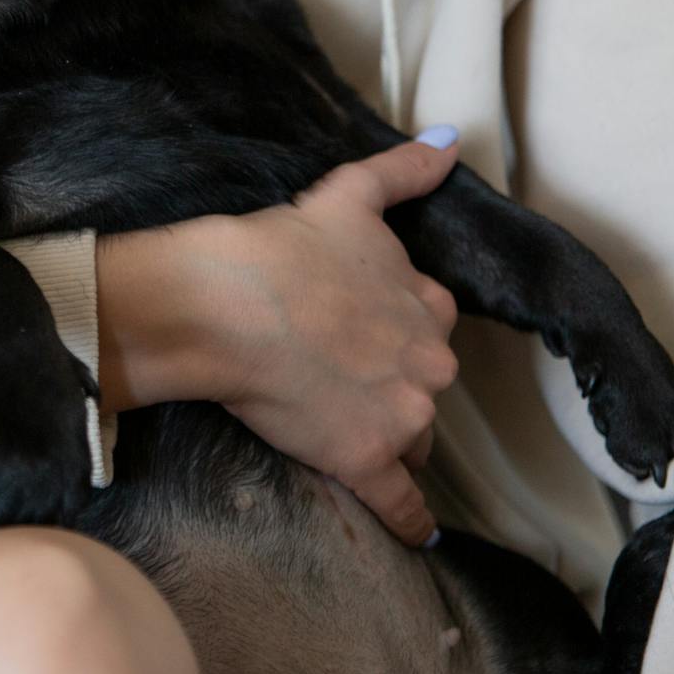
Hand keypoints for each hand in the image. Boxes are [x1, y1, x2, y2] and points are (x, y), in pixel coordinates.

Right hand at [96, 131, 463, 544]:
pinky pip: (401, 501)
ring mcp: (400, 414)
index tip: (365, 329)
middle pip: (424, 385)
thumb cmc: (279, 248)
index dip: (395, 328)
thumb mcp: (346, 195)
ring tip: (353, 434)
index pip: (429, 325)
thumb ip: (402, 170)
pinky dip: (410, 519)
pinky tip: (417, 533)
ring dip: (393, 437)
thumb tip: (447, 139)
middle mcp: (427, 362)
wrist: (226, 303)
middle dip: (394, 383)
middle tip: (342, 377)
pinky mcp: (364, 458)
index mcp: (426, 303)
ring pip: (415, 437)